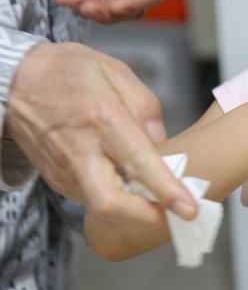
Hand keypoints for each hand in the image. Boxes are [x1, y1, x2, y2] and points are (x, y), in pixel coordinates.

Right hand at [4, 42, 196, 224]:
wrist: (13, 80)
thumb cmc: (67, 72)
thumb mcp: (114, 71)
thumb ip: (145, 107)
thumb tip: (161, 142)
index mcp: (101, 120)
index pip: (138, 163)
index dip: (165, 191)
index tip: (188, 208)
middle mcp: (79, 152)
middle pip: (110, 205)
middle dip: (146, 217)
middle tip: (173, 214)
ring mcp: (64, 171)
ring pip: (101, 207)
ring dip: (134, 209)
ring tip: (157, 195)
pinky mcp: (56, 179)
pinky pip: (92, 198)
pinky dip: (117, 198)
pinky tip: (131, 184)